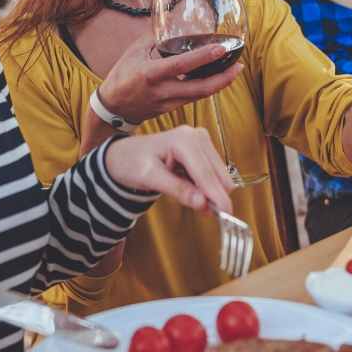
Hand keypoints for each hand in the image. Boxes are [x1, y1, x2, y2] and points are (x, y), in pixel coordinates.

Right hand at [97, 34, 243, 123]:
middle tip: (240, 66)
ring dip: (220, 83)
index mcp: (151, 74)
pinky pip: (194, 98)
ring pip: (200, 95)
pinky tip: (218, 77)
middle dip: (223, 78)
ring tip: (235, 69)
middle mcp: (162, 91)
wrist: (113, 108)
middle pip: (201, 89)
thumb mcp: (135, 52)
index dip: (203, 58)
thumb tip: (171, 16)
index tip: (221, 49)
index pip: (182, 65)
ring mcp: (168, 103)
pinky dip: (208, 87)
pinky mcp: (171, 109)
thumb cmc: (122, 75)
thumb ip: (155, 37)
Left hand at [105, 126, 234, 213]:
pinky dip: (206, 186)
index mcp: (183, 140)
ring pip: (219, 174)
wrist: (124, 154)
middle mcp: (196, 136)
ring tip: (191, 199)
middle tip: (207, 213)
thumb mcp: (149, 178)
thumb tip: (202, 203)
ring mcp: (201, 140)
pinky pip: (213, 173)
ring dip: (210, 191)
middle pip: (218, 173)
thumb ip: (177, 190)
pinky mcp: (202, 148)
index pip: (206, 173)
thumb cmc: (132, 162)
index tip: (226, 215)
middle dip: (215, 195)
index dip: (217, 195)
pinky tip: (192, 191)